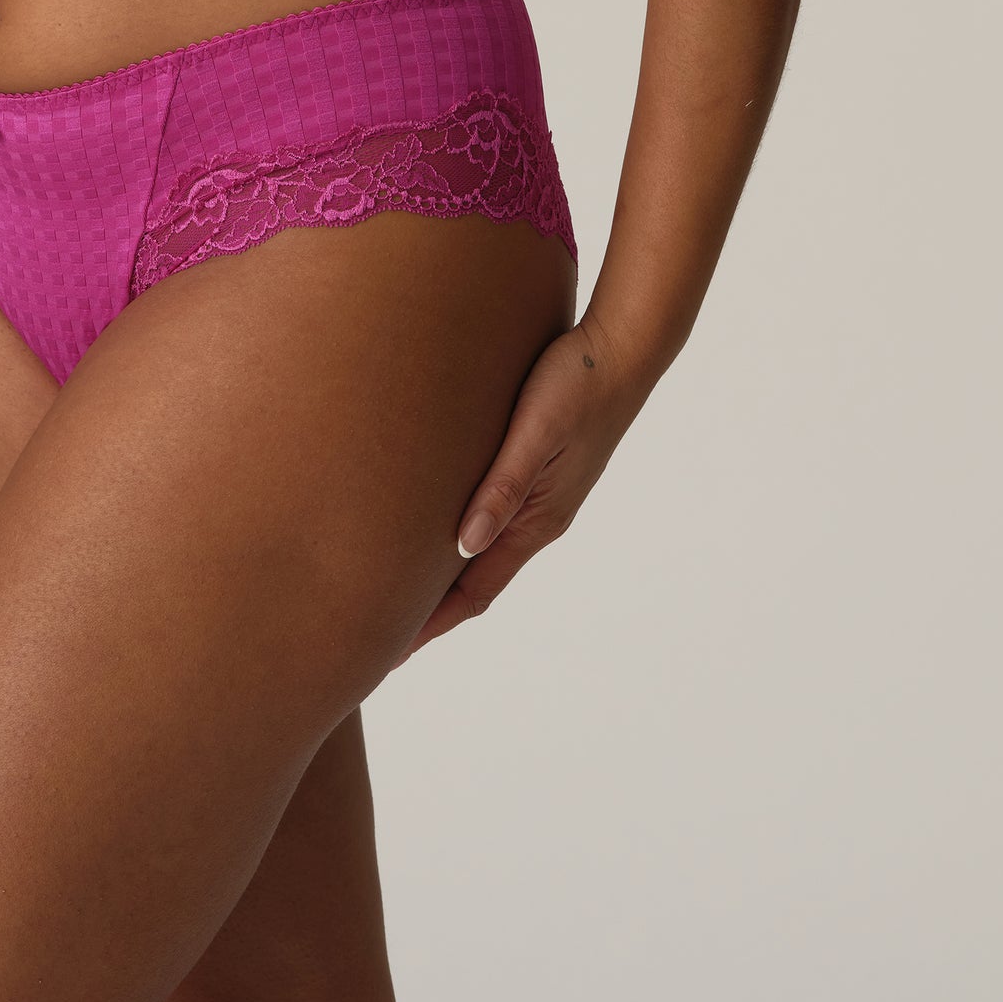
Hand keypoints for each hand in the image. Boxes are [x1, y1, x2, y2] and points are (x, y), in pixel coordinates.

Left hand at [404, 313, 646, 655]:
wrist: (622, 350)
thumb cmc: (575, 385)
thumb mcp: (535, 434)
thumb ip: (503, 487)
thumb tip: (464, 545)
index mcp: (537, 520)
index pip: (476, 591)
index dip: (433, 622)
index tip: (393, 652)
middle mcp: (538, 519)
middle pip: (476, 582)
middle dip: (431, 611)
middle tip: (380, 633)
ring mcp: (540, 498)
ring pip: (482, 552)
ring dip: (444, 577)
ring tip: (399, 589)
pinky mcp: (537, 472)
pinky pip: (492, 520)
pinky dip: (461, 540)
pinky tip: (439, 529)